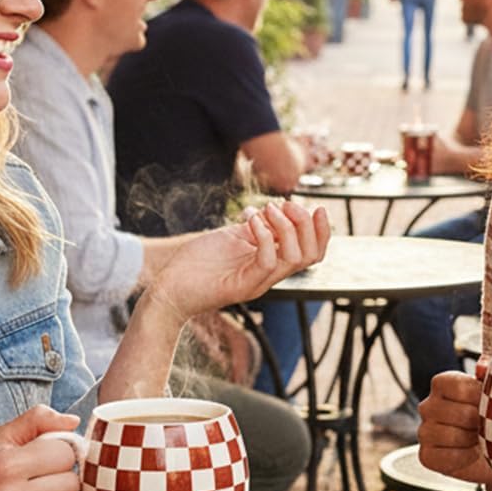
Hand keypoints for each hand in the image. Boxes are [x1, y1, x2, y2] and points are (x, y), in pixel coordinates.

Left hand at [149, 199, 329, 318]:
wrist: (169, 287)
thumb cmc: (198, 262)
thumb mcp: (234, 237)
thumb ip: (258, 227)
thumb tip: (275, 209)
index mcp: (271, 263)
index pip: (312, 253)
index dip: (322, 231)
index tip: (318, 207)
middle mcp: (269, 275)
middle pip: (311, 255)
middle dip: (306, 224)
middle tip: (287, 204)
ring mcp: (257, 282)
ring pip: (295, 259)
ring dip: (286, 226)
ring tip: (268, 208)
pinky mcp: (241, 286)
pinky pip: (266, 262)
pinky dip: (265, 236)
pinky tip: (249, 219)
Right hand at [418, 365, 484, 480]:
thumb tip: (483, 366)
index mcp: (441, 383)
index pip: (460, 387)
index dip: (481, 398)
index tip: (491, 404)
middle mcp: (427, 405)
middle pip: (461, 414)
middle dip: (482, 423)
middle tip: (489, 426)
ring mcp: (424, 431)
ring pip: (453, 437)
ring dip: (475, 442)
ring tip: (481, 440)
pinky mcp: (426, 456)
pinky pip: (448, 457)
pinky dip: (466, 458)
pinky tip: (472, 453)